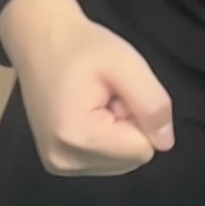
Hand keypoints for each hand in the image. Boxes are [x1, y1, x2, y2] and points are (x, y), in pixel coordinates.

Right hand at [0, 0, 174, 176]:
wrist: (39, 40)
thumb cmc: (81, 46)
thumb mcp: (126, 63)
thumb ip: (153, 103)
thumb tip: (165, 142)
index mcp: (78, 138)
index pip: (143, 149)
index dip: (139, 117)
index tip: (116, 93)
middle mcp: (64, 161)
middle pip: (131, 159)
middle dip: (128, 126)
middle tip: (106, 95)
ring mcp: (58, 165)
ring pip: (120, 162)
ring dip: (117, 132)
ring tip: (95, 101)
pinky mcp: (58, 164)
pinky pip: (104, 161)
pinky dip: (104, 138)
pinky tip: (87, 112)